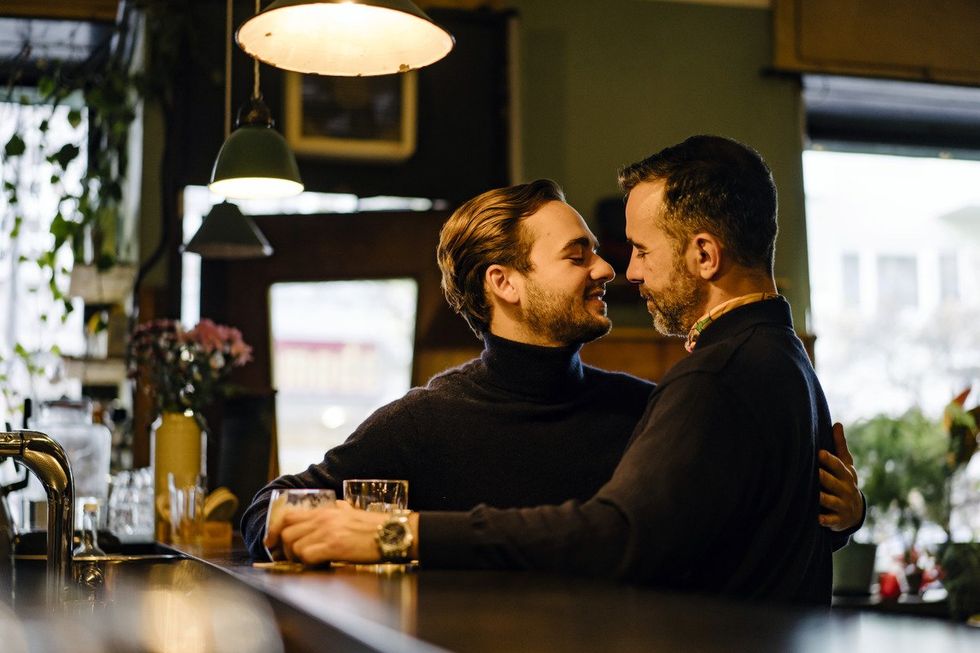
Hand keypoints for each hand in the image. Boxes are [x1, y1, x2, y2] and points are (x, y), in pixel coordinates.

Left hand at [264, 501, 385, 565]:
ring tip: (308, 562)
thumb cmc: (375, 525)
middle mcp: (323, 519)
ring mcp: (327, 532)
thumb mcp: (353, 511)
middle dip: (284, 548)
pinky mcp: (334, 546)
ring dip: (296, 557)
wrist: (392, 532)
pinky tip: (319, 563)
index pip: (288, 516)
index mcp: (325, 511)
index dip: (275, 530)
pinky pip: (306, 555)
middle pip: (286, 532)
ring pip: (293, 545)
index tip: (272, 543)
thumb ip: (340, 509)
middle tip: (292, 558)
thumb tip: (337, 507)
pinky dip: (307, 562)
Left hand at [818, 422, 862, 531]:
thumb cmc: (844, 481)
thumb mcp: (846, 465)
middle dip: (824, 478)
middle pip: (833, 483)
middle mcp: (845, 490)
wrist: (855, 512)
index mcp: (846, 475)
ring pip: (831, 501)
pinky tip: (818, 519)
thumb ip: (839, 446)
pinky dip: (826, 520)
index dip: (830, 460)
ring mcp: (842, 505)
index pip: (838, 466)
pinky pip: (832, 520)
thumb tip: (837, 423)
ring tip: (813, 495)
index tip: (819, 452)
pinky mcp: (838, 520)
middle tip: (814, 472)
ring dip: (823, 498)